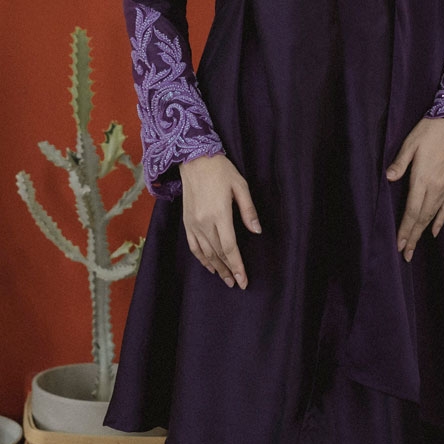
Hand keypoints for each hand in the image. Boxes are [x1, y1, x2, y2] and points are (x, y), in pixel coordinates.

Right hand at [179, 153, 260, 288]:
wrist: (194, 159)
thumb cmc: (221, 170)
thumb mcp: (240, 186)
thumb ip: (248, 210)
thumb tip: (257, 231)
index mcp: (220, 214)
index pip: (230, 248)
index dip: (238, 266)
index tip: (244, 280)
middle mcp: (204, 222)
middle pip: (218, 254)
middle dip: (229, 271)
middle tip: (237, 283)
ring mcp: (193, 223)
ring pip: (206, 253)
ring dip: (217, 268)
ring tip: (226, 279)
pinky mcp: (186, 222)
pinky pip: (193, 246)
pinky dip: (201, 258)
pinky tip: (209, 266)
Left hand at [386, 117, 443, 261]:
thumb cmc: (430, 131)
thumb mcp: (410, 143)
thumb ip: (400, 163)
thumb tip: (388, 178)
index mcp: (422, 179)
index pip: (411, 211)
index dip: (405, 229)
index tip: (399, 245)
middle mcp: (436, 187)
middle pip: (422, 218)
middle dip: (412, 237)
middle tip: (405, 255)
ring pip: (433, 215)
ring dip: (423, 232)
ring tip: (415, 246)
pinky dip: (440, 221)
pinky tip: (434, 231)